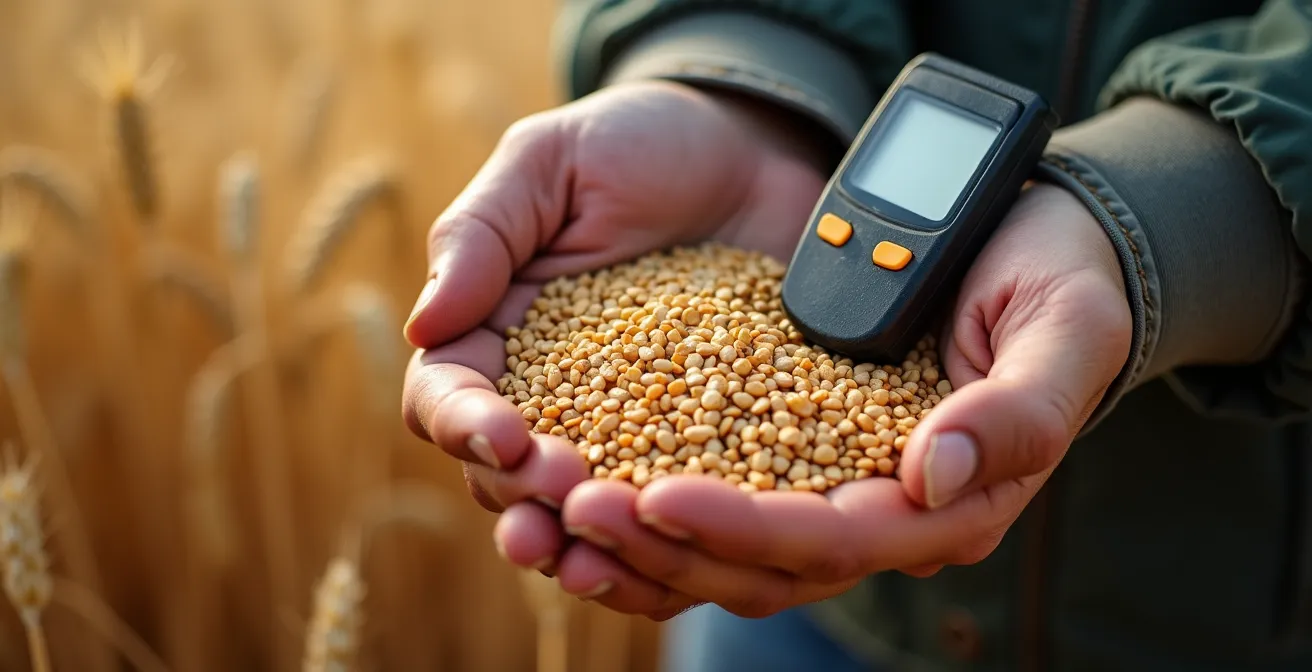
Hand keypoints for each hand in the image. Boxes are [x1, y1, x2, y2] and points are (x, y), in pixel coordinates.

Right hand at [401, 80, 832, 612]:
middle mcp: (549, 394)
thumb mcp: (551, 161)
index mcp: (495, 332)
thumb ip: (482, 234)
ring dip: (583, 542)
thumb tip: (423, 323)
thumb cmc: (638, 143)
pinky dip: (669, 542)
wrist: (754, 149)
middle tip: (565, 492)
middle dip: (524, 493)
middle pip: (505, 472)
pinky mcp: (704, 442)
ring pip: (580, 509)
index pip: (447, 396)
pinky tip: (685, 556)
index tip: (507, 433)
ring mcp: (627, 426)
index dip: (465, 425)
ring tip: (602, 556)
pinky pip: (675, 507)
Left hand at [542, 182, 1133, 618]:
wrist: (1038, 253)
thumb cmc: (1061, 285)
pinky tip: (593, 472)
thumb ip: (1018, 410)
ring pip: (730, 545)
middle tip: (576, 506)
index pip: (835, 538)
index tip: (657, 497)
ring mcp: (840, 489)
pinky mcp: (800, 452)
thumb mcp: (1064, 331)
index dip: (744, 527)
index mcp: (952, 504)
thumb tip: (936, 472)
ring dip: (647, 532)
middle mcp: (888, 514)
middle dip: (669, 544)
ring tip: (562, 500)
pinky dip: (657, 495)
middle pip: (765, 562)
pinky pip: (719, 491)